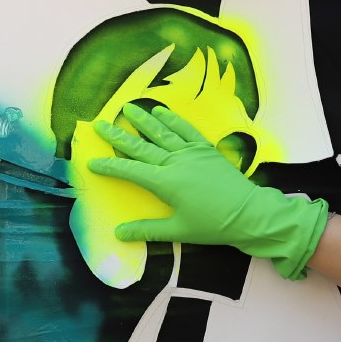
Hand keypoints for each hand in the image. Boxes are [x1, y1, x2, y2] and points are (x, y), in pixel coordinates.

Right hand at [88, 105, 328, 279]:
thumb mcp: (178, 231)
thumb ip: (147, 231)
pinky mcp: (206, 149)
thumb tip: (119, 233)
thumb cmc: (212, 226)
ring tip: (127, 108)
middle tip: (100, 125)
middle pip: (141, 146)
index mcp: (165, 183)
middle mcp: (175, 162)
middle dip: (118, 136)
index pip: (130, 171)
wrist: (248, 214)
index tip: (92, 161)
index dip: (110, 166)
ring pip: (162, 133)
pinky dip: (173, 120)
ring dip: (143, 120)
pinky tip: (161, 111)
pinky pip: (186, 130)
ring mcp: (191, 153)